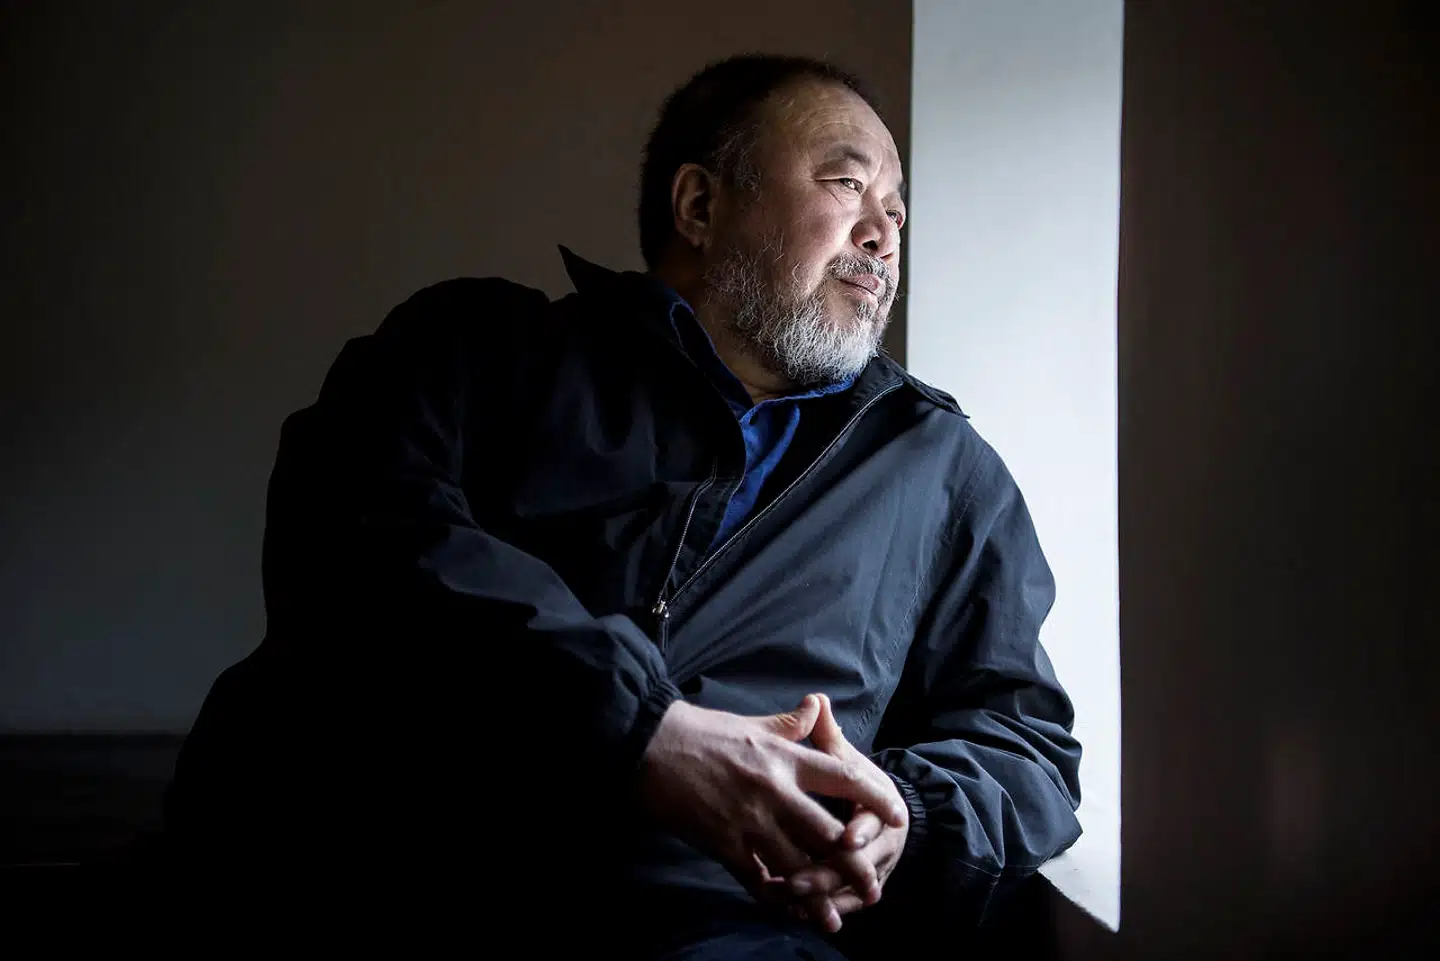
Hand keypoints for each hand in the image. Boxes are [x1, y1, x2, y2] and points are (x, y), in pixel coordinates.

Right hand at [637, 694, 907, 902]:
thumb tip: (817, 707)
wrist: (648, 746)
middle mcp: (774, 790)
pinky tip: (785, 909)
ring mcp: (749, 819)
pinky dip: (773, 896)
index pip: (843, 776)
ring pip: (796, 863)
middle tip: (873, 886)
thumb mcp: (750, 724)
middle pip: (827, 833)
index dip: (874, 797)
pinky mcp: (723, 842)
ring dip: (818, 893)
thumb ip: (788, 725)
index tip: (896, 815)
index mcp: (785, 757)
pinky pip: (756, 878)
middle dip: (854, 865)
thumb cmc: (700, 731)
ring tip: (834, 917)